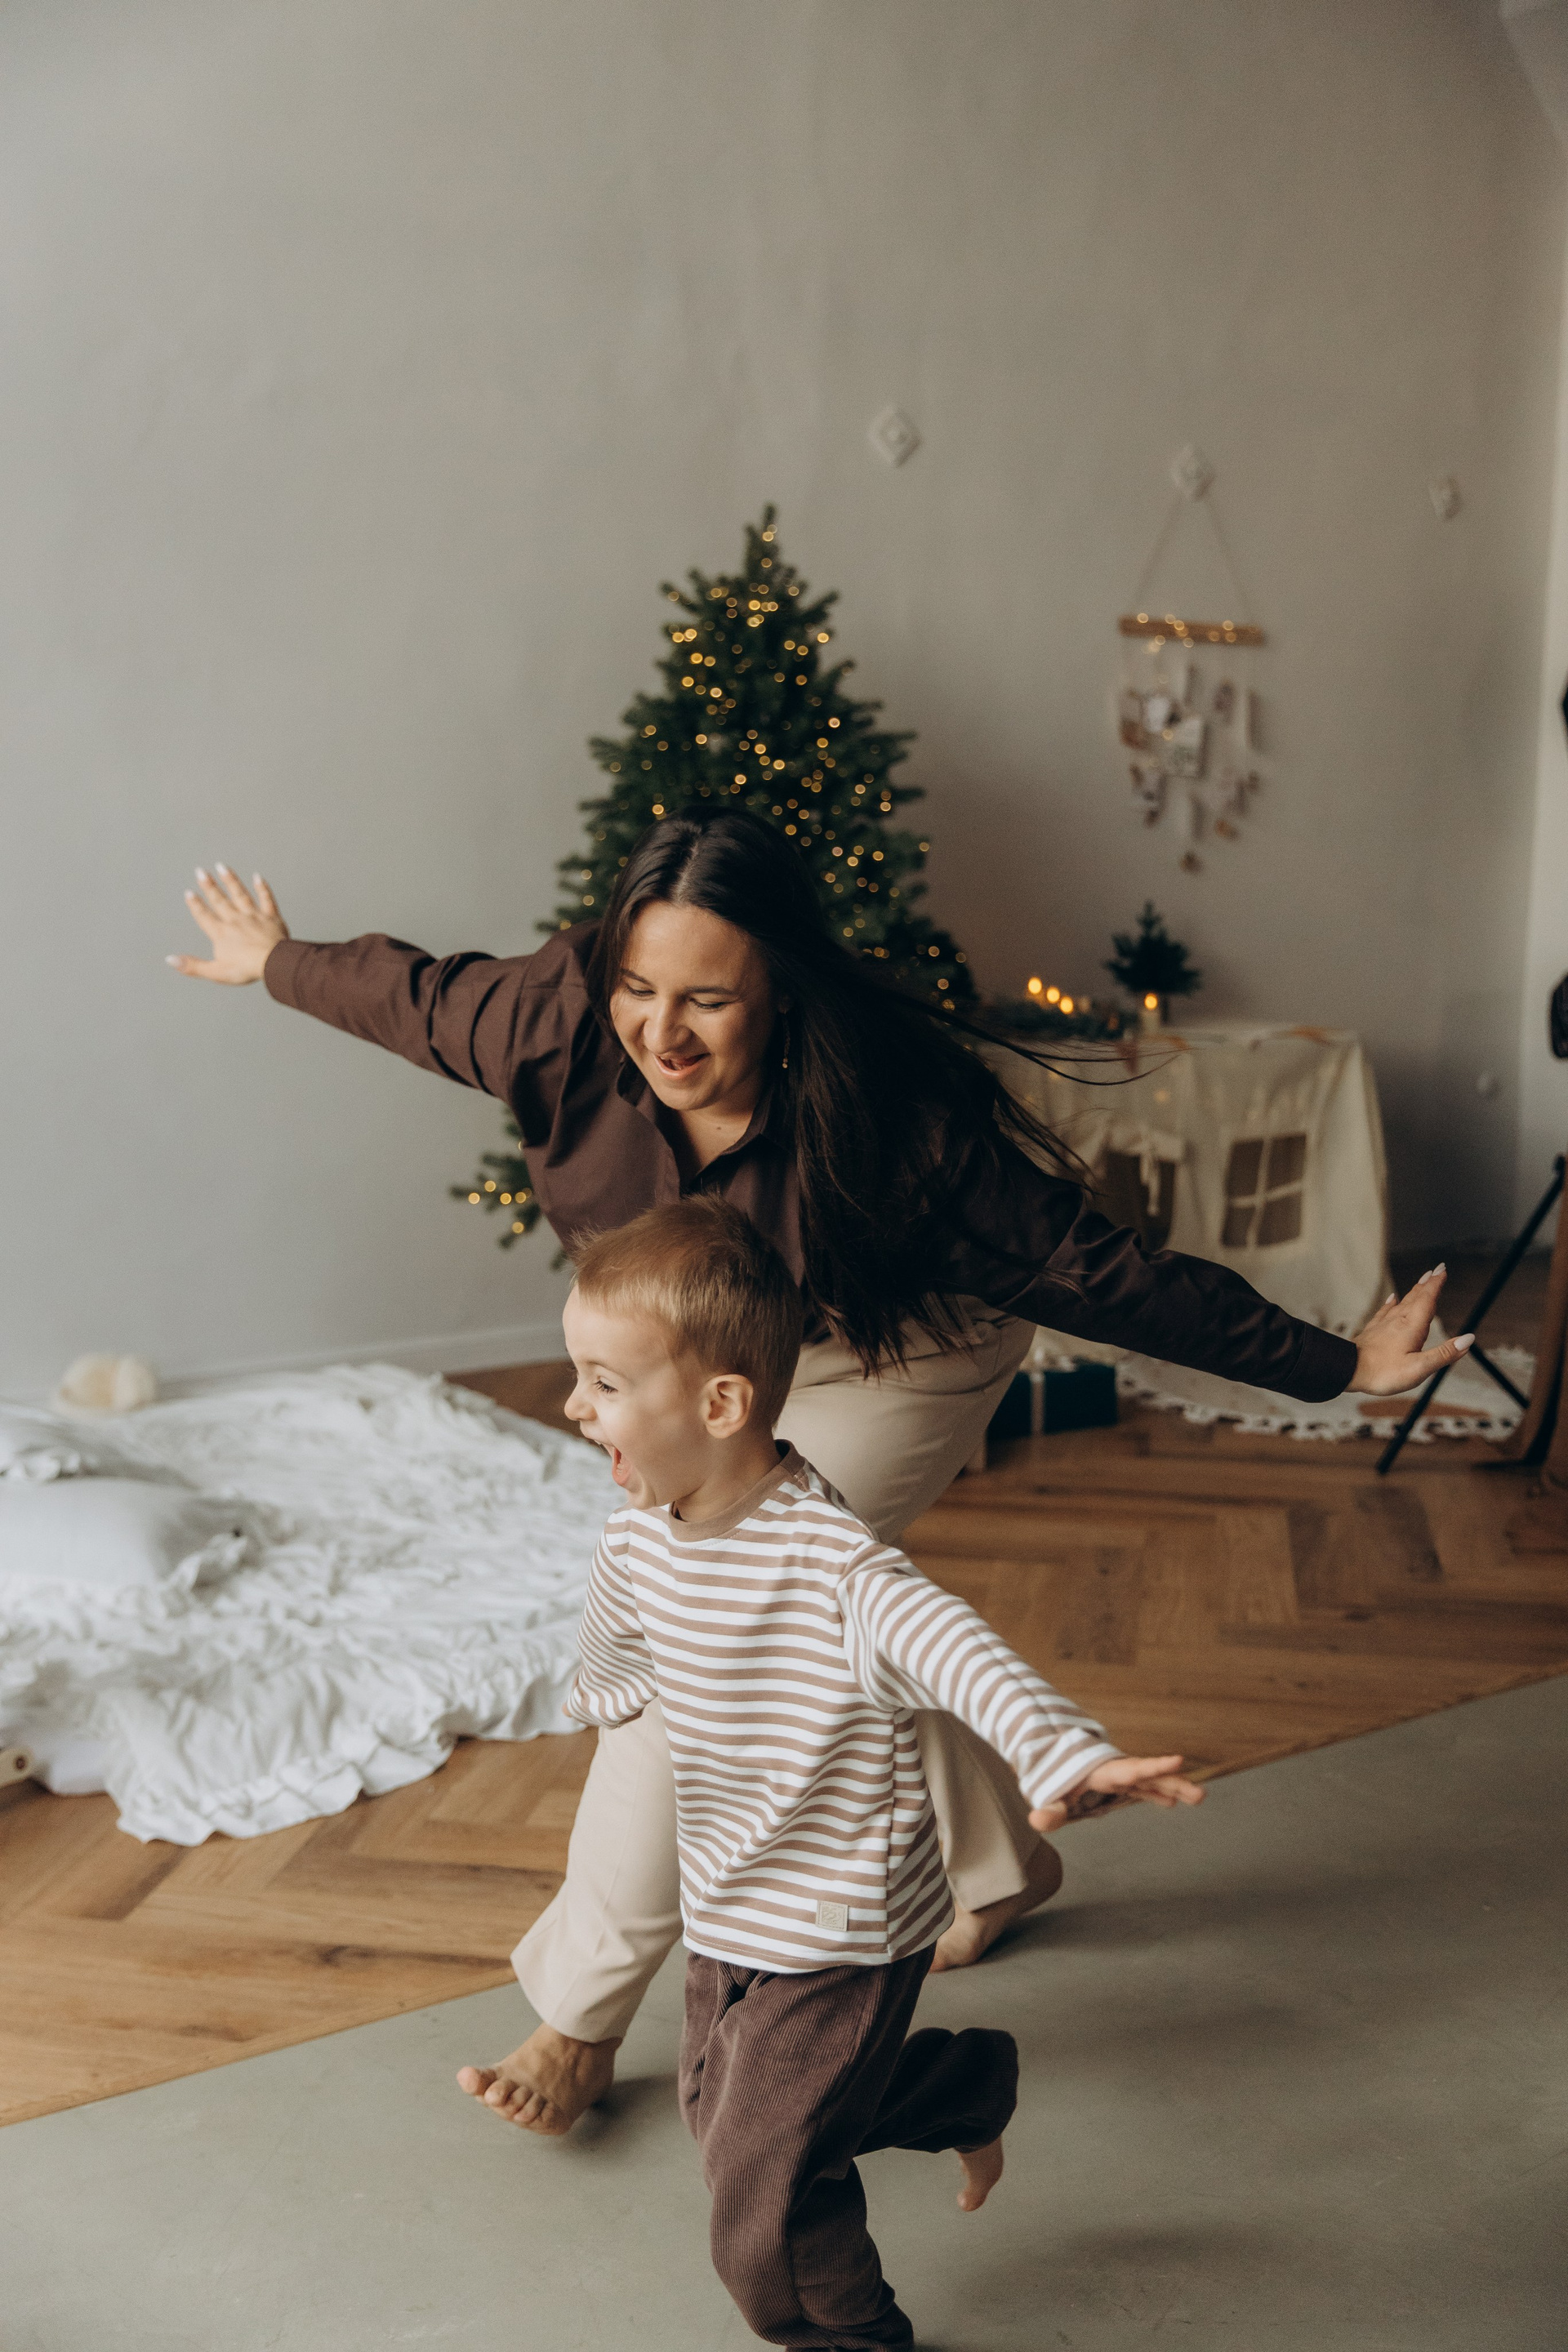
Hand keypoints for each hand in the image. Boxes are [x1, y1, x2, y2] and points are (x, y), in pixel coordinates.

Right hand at [166, 865, 287, 985]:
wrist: (274, 963)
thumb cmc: (246, 969)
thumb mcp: (216, 972)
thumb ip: (192, 966)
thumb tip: (170, 960)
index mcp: (221, 934)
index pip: (204, 916)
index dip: (195, 905)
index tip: (189, 892)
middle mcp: (235, 920)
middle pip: (219, 900)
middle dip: (209, 885)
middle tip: (200, 871)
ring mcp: (254, 916)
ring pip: (240, 894)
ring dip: (230, 880)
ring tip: (222, 867)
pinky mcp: (271, 917)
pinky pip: (266, 899)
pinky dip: (262, 887)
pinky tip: (257, 876)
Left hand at [1029, 1752, 1204, 1833]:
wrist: (1046, 1758)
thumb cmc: (1050, 1777)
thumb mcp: (1048, 1793)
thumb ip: (1047, 1809)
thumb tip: (1038, 1823)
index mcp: (1104, 1771)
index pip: (1133, 1769)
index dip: (1155, 1766)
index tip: (1178, 1760)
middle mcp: (1116, 1771)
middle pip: (1150, 1776)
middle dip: (1174, 1782)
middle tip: (1200, 1795)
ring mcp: (1119, 1777)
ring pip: (1151, 1781)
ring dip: (1174, 1788)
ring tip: (1200, 1797)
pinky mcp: (1118, 1785)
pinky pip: (1142, 1789)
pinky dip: (1157, 1794)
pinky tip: (1172, 1803)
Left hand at [1348, 1266, 1472, 1395]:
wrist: (1348, 1370)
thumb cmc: (1383, 1373)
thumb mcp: (1419, 1368)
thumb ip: (1444, 1353)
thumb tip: (1468, 1339)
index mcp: (1412, 1326)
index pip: (1428, 1299)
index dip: (1436, 1284)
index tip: (1442, 1269)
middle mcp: (1398, 1320)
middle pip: (1416, 1296)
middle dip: (1428, 1283)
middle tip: (1436, 1270)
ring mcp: (1384, 1324)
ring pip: (1402, 1302)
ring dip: (1414, 1290)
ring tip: (1422, 1281)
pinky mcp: (1373, 1330)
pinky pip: (1385, 1311)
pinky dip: (1392, 1302)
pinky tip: (1392, 1299)